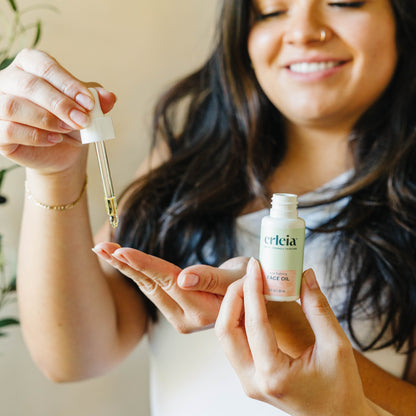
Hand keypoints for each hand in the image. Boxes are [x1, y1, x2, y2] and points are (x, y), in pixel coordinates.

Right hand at [0, 49, 115, 173]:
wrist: (62, 150)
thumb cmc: (69, 121)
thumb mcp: (86, 108)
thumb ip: (97, 100)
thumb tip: (109, 97)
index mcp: (30, 65)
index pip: (44, 65)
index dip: (68, 83)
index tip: (89, 102)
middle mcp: (9, 80)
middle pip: (28, 85)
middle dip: (60, 103)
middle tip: (83, 119)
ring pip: (12, 106)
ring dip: (46, 119)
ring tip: (68, 129)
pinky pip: (8, 130)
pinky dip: (35, 136)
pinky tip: (54, 140)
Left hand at [93, 242, 247, 332]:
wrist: (258, 301)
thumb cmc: (254, 285)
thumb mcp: (239, 278)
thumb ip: (211, 279)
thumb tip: (183, 279)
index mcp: (202, 311)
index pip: (167, 282)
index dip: (145, 265)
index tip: (121, 251)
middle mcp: (186, 318)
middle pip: (150, 285)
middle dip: (125, 264)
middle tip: (100, 247)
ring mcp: (180, 316)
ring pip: (148, 287)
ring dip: (126, 268)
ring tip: (104, 249)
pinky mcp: (177, 310)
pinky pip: (154, 289)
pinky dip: (138, 273)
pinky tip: (124, 262)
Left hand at [215, 259, 376, 415]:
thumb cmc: (342, 389)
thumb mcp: (337, 346)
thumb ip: (318, 308)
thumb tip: (306, 275)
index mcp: (274, 375)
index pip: (254, 324)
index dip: (252, 290)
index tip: (256, 267)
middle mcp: (253, 381)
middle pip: (226, 330)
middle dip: (234, 296)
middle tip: (251, 274)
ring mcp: (247, 381)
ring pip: (225, 337)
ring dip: (233, 306)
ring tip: (252, 285)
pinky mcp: (249, 377)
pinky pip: (234, 343)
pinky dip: (238, 319)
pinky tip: (252, 303)